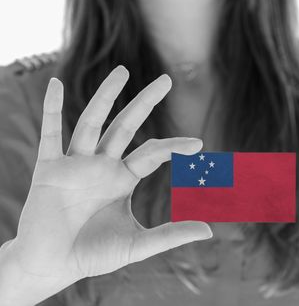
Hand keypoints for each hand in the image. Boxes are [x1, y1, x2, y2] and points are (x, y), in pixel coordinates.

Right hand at [2, 66, 211, 303]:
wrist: (52, 267)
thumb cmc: (92, 255)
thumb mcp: (136, 244)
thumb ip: (170, 235)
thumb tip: (209, 231)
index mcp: (122, 179)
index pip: (153, 153)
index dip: (174, 146)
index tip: (199, 144)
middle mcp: (102, 165)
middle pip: (126, 126)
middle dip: (145, 103)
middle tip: (166, 80)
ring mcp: (75, 164)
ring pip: (92, 122)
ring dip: (106, 96)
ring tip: (123, 71)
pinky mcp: (49, 169)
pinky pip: (49, 133)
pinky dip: (51, 109)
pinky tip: (55, 84)